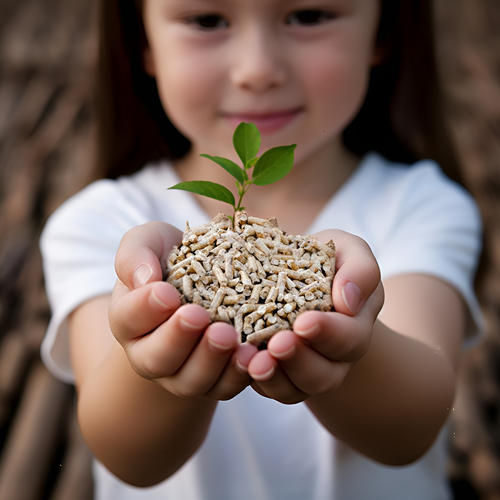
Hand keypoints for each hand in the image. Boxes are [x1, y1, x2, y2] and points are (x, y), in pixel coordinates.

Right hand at [109, 222, 257, 399]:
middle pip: (156, 359)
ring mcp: (183, 373)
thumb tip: (144, 278)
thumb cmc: (173, 257)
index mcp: (130, 320)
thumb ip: (137, 254)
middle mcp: (150, 354)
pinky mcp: (216, 381)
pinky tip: (254, 354)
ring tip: (229, 335)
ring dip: (211, 360)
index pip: (128, 318)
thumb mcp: (151, 242)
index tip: (166, 292)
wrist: (206, 279)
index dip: (145, 307)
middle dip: (177, 338)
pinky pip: (225, 388)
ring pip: (191, 381)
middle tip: (198, 316)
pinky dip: (240, 374)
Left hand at [246, 230, 383, 403]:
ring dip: (276, 377)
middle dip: (299, 360)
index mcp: (354, 326)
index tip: (304, 322)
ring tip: (256, 362)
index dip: (328, 332)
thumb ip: (360, 270)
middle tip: (277, 344)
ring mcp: (305, 370)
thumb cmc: (328, 262)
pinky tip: (242, 363)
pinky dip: (257, 381)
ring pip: (295, 389)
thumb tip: (348, 300)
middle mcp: (333, 357)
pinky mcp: (278, 375)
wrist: (302, 277)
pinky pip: (271, 389)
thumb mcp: (350, 253)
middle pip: (323, 373)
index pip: (349, 337)